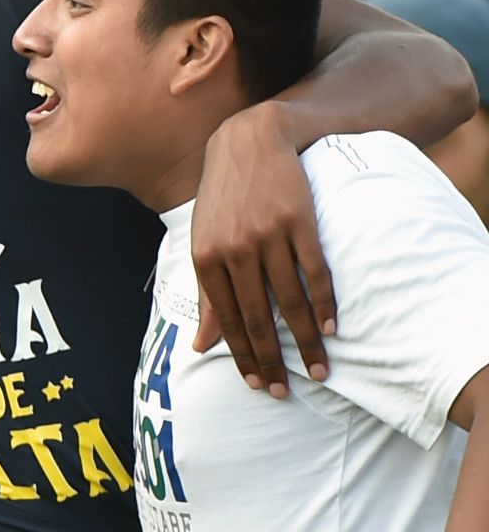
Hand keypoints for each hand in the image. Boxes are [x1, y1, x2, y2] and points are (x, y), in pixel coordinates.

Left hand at [191, 103, 333, 397]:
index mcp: (206, 258)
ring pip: (290, 301)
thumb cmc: (223, 198)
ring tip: (319, 369)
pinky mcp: (298, 222)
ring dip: (306, 341)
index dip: (242, 355)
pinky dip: (324, 303)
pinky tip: (331, 328)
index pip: (226, 319)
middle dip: (272, 359)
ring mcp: (267, 236)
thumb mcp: (204, 241)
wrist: (249, 140)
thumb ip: (206, 294)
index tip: (256, 384)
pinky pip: (314, 272)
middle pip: (257, 317)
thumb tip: (200, 345)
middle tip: (285, 392)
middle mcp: (234, 250)